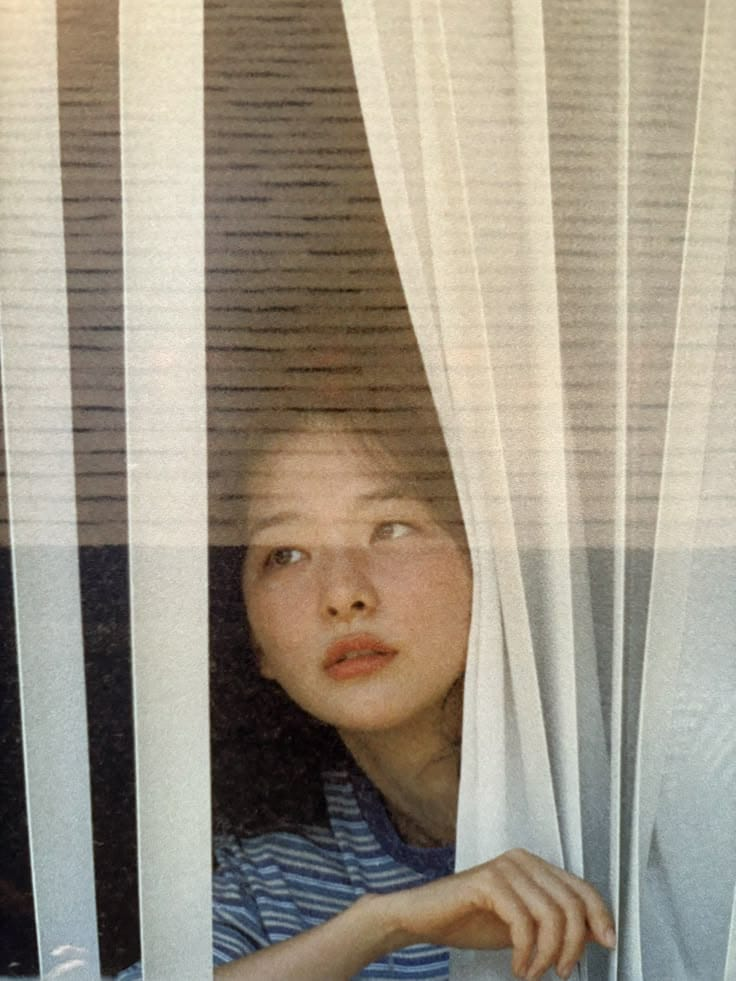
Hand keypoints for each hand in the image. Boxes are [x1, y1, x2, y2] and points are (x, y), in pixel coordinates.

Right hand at [381, 848, 614, 979]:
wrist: (423, 918)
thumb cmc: (471, 921)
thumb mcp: (524, 925)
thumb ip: (556, 924)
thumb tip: (598, 933)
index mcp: (535, 866)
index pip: (583, 888)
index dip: (601, 917)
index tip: (608, 946)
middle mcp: (522, 860)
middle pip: (572, 905)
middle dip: (572, 947)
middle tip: (558, 972)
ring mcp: (504, 868)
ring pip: (551, 916)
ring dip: (548, 955)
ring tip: (534, 972)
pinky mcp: (487, 882)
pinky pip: (523, 922)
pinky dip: (526, 953)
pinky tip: (517, 968)